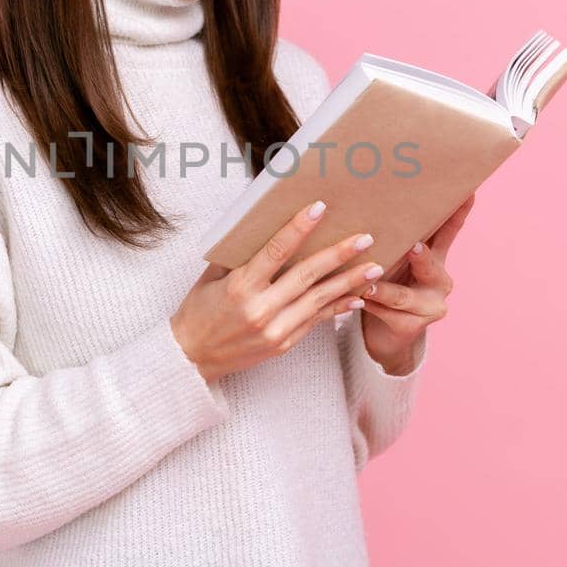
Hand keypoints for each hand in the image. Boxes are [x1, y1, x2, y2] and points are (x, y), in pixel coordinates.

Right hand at [173, 200, 385, 383]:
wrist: (192, 358)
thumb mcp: (211, 278)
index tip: (320, 208)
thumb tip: (264, 226)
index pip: (275, 251)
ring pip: (319, 299)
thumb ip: (238, 255)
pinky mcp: (284, 344)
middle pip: (307, 275)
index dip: (299, 228)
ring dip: (349, 281)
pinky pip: (316, 321)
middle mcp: (260, 309)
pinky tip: (357, 295)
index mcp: (240, 287)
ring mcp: (275, 330)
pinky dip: (337, 307)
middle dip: (338, 255)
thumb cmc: (198, 312)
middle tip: (364, 238)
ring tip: (374, 266)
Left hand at [358, 193, 475, 374]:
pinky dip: (372, 307)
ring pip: (404, 296)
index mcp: (435, 259)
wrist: (384, 333)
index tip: (468, 192)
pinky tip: (358, 302)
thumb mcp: (393, 260)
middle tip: (413, 246)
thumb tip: (375, 199)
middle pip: (431, 265)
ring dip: (385, 290)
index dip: (458, 214)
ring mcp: (429, 307)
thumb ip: (393, 238)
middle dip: (421, 256)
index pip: (448, 233)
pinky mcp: (412, 327)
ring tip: (369, 285)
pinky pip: (389, 315)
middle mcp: (439, 282)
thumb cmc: (387, 285)